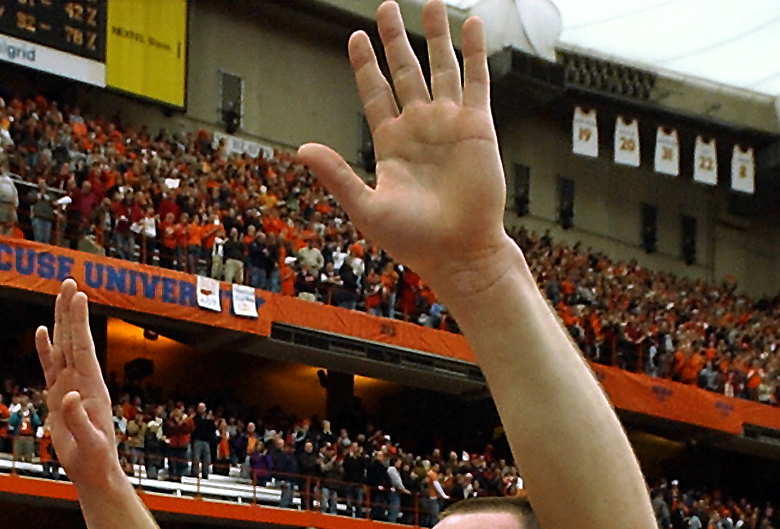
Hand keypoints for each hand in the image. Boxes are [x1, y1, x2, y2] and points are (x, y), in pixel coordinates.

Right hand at [34, 282, 122, 490]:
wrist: (93, 471)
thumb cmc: (95, 459)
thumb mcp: (89, 444)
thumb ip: (78, 419)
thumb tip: (68, 395)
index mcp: (91, 387)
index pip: (83, 347)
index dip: (79, 322)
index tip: (78, 295)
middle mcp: (82, 381)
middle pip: (74, 339)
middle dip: (71, 311)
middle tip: (69, 282)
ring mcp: (70, 386)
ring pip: (63, 347)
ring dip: (61, 322)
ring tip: (60, 296)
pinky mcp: (59, 396)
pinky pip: (51, 366)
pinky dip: (46, 348)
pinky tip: (43, 331)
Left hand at [297, 1, 513, 309]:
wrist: (460, 253)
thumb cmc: (415, 241)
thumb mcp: (366, 207)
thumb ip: (336, 175)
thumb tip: (302, 149)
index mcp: (391, 144)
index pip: (375, 93)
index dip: (366, 65)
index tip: (357, 37)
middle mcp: (420, 128)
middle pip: (404, 71)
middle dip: (395, 39)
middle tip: (386, 7)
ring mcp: (449, 124)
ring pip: (440, 68)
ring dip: (435, 36)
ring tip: (429, 3)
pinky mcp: (478, 127)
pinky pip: (476, 80)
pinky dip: (474, 51)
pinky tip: (470, 24)